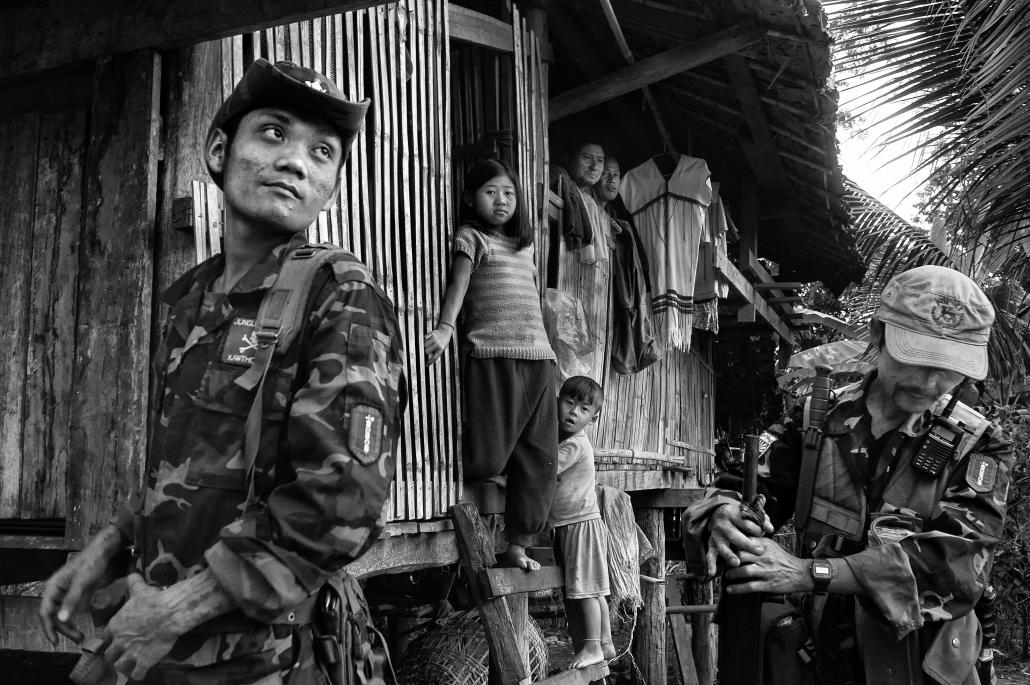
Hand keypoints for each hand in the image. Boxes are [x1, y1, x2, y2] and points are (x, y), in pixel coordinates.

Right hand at [39, 526, 124, 644]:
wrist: (104, 552)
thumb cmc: (91, 563)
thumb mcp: (82, 582)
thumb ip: (72, 600)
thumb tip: (61, 619)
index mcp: (52, 587)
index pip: (44, 612)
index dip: (48, 627)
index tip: (54, 642)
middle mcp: (56, 592)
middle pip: (53, 615)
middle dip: (63, 629)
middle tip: (77, 639)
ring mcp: (65, 594)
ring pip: (62, 615)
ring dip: (69, 627)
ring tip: (80, 637)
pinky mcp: (75, 595)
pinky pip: (71, 610)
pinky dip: (75, 620)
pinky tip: (81, 627)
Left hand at [104, 574, 184, 680]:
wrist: (169, 612)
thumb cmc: (153, 600)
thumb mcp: (140, 590)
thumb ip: (133, 583)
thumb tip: (132, 573)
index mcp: (115, 625)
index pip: (104, 637)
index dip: (109, 639)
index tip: (112, 640)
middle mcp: (119, 641)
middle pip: (108, 655)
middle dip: (113, 656)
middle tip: (118, 656)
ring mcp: (130, 653)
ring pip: (119, 666)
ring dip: (124, 666)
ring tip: (129, 666)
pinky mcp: (143, 662)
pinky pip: (137, 674)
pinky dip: (139, 674)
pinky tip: (142, 672)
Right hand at [424, 327, 451, 364]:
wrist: (445, 332)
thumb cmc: (443, 341)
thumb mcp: (442, 348)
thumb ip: (436, 353)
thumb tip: (429, 358)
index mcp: (441, 349)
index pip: (434, 357)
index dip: (430, 362)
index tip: (426, 365)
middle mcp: (438, 344)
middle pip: (427, 351)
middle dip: (425, 352)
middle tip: (427, 350)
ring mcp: (435, 338)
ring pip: (425, 345)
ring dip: (424, 346)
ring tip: (427, 345)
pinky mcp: (432, 333)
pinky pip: (425, 338)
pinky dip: (424, 340)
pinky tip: (427, 340)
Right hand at [705, 502, 773, 575]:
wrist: (718, 513)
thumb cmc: (739, 515)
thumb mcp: (749, 512)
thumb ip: (761, 519)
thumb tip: (770, 529)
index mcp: (732, 514)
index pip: (745, 522)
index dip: (757, 529)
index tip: (764, 533)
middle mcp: (722, 524)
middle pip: (734, 535)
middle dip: (747, 544)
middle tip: (759, 552)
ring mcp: (715, 535)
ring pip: (722, 546)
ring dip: (729, 555)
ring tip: (736, 563)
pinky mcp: (711, 543)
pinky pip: (710, 554)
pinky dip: (711, 564)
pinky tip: (712, 573)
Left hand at [723, 538, 808, 594]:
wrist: (801, 573)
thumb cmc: (784, 559)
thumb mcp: (772, 546)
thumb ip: (757, 543)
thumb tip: (740, 541)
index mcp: (764, 546)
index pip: (744, 542)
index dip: (732, 545)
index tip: (724, 548)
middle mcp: (764, 557)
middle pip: (741, 555)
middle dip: (729, 559)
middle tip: (722, 563)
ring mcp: (766, 571)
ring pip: (744, 571)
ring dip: (731, 574)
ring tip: (727, 576)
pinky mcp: (768, 584)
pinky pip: (749, 586)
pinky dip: (738, 588)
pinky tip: (730, 589)